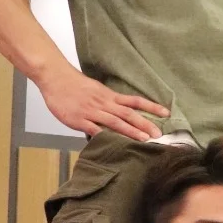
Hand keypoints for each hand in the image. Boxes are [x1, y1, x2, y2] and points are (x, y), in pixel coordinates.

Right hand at [38, 61, 167, 140]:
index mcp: (109, 96)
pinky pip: (93, 129)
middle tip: (159, 134)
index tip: (166, 113)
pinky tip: (114, 144)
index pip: (135, 101)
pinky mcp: (79, 119)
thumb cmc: (75, 84)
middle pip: (128, 113)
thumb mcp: (96, 90)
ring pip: (115, 122)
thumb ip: (108, 102)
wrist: (55, 77)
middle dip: (145, 124)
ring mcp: (92, 111)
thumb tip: (121, 113)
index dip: (151, 107)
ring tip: (144, 140)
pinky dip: (104, 137)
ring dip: (131, 131)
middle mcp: (104, 103)